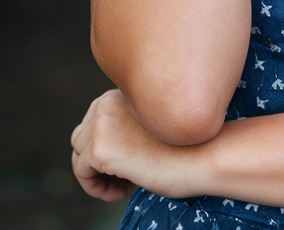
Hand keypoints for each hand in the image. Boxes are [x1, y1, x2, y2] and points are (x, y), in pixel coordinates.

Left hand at [70, 89, 211, 201]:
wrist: (205, 153)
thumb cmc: (186, 144)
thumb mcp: (150, 125)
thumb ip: (123, 126)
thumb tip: (93, 151)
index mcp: (121, 92)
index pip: (93, 121)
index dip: (108, 147)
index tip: (132, 161)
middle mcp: (108, 101)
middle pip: (81, 138)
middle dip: (99, 161)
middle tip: (128, 176)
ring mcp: (103, 123)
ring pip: (79, 156)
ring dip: (98, 175)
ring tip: (125, 184)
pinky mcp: (101, 148)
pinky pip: (81, 173)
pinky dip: (96, 188)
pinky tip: (122, 190)